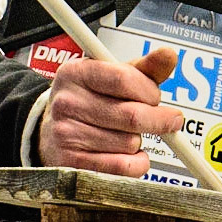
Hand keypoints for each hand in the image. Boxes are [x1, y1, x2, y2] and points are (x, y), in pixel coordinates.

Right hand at [37, 46, 183, 176]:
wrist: (51, 131)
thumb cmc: (90, 99)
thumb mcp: (112, 76)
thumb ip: (144, 67)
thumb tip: (168, 55)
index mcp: (77, 73)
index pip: (124, 78)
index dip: (149, 90)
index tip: (157, 97)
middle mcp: (67, 103)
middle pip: (131, 115)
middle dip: (159, 119)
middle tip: (170, 120)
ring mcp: (66, 134)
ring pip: (129, 142)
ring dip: (141, 140)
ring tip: (131, 134)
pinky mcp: (71, 163)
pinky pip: (121, 167)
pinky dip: (138, 163)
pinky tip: (132, 154)